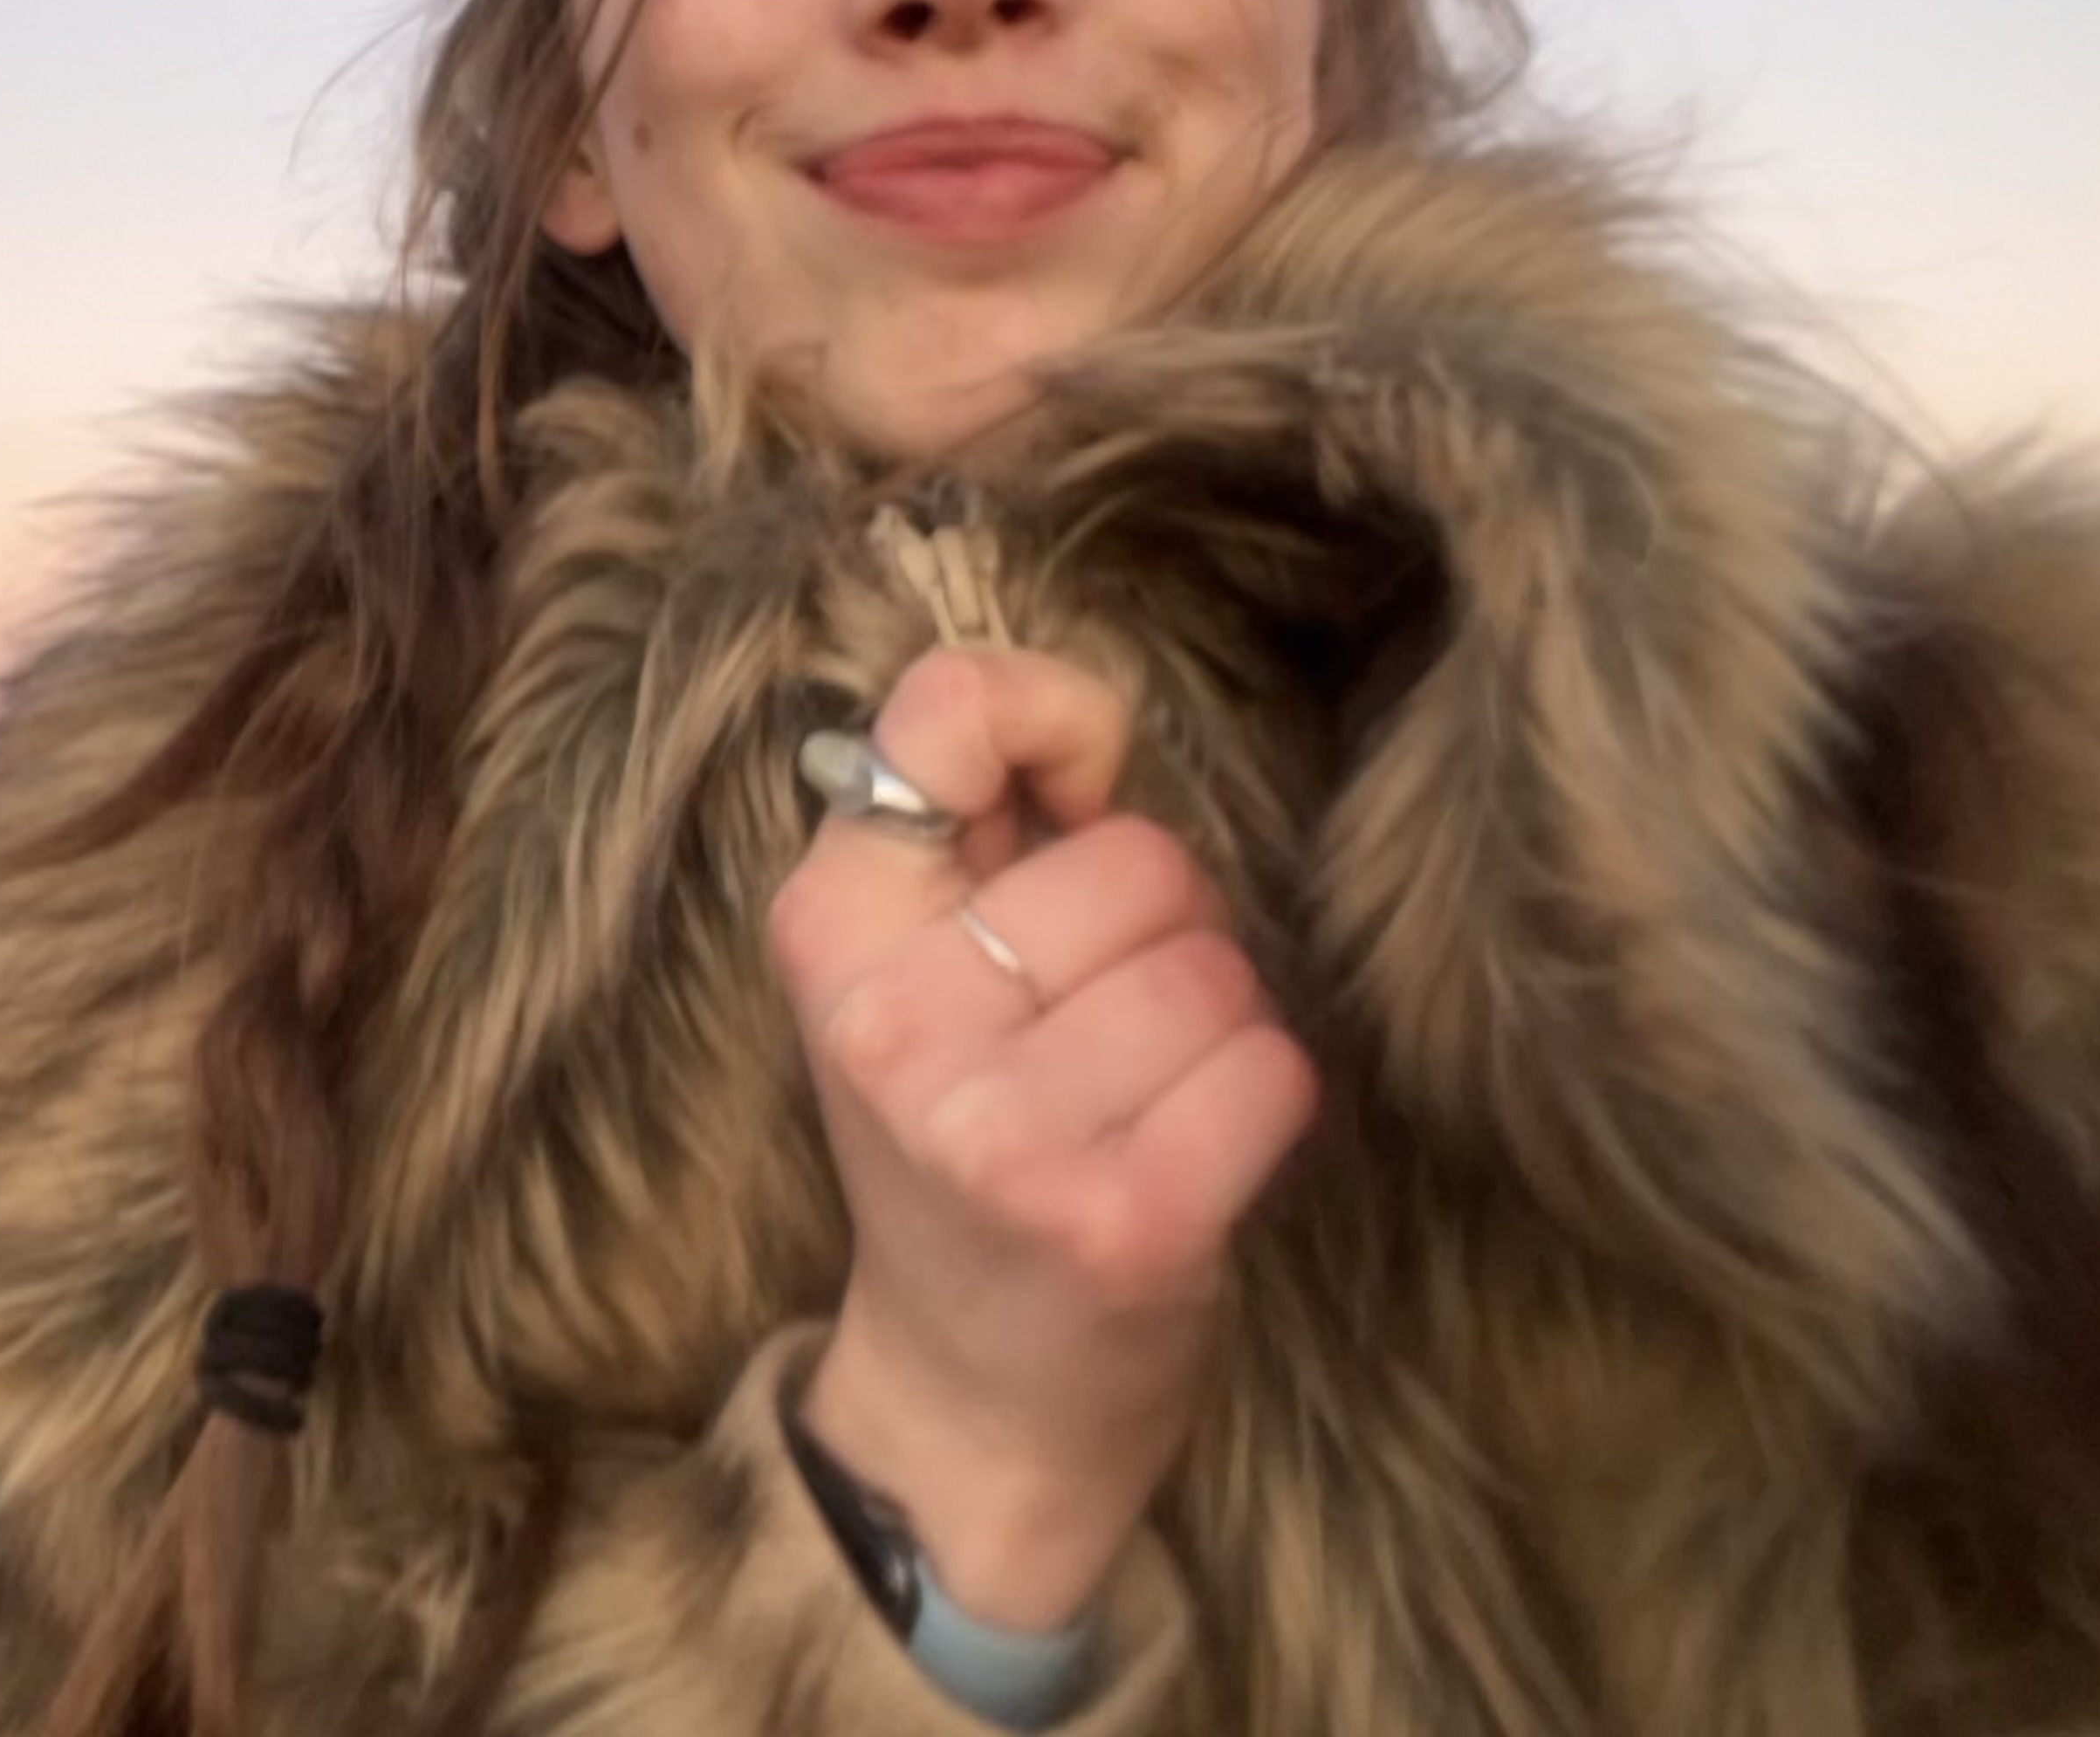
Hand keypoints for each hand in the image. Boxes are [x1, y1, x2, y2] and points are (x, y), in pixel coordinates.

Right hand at [767, 644, 1315, 1628]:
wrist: (974, 1395)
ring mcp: (1000, 1129)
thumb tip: (1082, 705)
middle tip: (1099, 1022)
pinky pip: (1271, 1069)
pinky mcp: (1117, 1219)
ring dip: (1218, 1023)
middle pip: (1140, 856)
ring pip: (1216, 967)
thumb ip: (981, 816)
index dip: (1057, 718)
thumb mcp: (918, 963)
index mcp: (828, 928)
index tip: (1072, 790)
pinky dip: (1263, 1102)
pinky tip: (1196, 1153)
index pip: (949, 709)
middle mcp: (894, 1021)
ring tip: (1143, 1093)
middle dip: (1162, 925)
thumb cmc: (973, 1132)